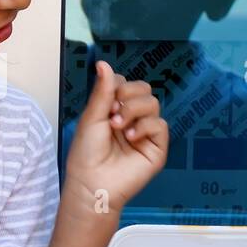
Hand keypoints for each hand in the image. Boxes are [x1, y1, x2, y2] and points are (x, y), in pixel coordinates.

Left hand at [64, 60, 168, 212]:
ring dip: (134, 110)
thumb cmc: (86, 154)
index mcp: (114, 110)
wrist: (91, 183)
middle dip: (127, 94)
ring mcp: (144, 132)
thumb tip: (103, 63)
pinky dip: (145, 126)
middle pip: (143, 88)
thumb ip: (102, 91)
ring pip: (153, 103)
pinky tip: (130, 137)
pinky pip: (160, 124)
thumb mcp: (91, 117)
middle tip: (112, 112)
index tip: (105, 102)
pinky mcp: (156, 147)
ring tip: (118, 125)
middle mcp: (131, 119)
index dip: (117, 86)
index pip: (125, 83)